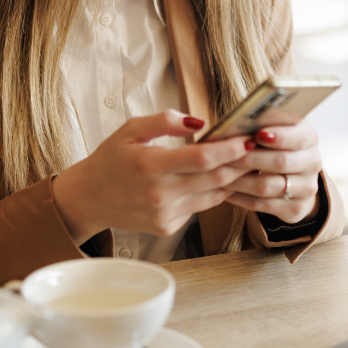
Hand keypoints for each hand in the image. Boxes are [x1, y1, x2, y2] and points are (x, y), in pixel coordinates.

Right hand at [51, 110, 254, 244]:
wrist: (89, 199)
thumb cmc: (110, 160)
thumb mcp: (130, 130)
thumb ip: (164, 121)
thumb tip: (200, 122)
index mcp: (150, 165)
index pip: (201, 159)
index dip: (229, 149)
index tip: (247, 139)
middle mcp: (160, 193)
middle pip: (214, 179)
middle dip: (241, 164)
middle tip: (259, 149)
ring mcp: (166, 214)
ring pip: (213, 196)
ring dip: (233, 180)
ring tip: (248, 163)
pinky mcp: (168, 226)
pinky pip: (200, 207)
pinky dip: (213, 193)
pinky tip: (222, 179)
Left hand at [224, 120, 321, 223]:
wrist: (294, 177)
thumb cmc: (276, 145)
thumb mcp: (276, 129)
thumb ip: (262, 124)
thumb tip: (237, 122)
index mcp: (309, 137)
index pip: (298, 137)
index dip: (279, 136)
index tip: (258, 134)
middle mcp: (312, 162)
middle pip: (281, 162)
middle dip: (250, 159)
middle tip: (225, 156)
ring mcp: (306, 188)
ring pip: (268, 186)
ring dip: (240, 181)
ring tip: (219, 175)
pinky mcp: (296, 208)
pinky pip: (263, 205)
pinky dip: (241, 198)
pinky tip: (225, 192)